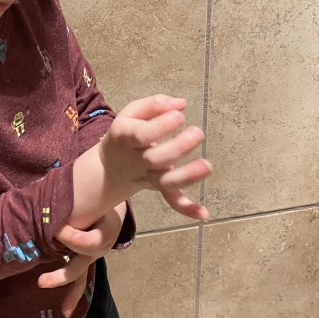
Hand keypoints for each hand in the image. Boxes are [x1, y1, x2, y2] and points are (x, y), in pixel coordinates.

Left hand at [40, 204, 125, 317]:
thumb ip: (77, 199)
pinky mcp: (83, 261)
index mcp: (105, 231)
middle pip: (81, 264)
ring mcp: (90, 257)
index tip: (56, 230)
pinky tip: (64, 312)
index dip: (71, 238)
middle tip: (42, 279)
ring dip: (63, 283)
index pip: (89, 243)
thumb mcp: (95, 199)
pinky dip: (72, 296)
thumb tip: (48, 191)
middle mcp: (98, 248)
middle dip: (62, 272)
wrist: (110, 209)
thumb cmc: (99, 202)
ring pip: (79, 275)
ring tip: (48, 293)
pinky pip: (80, 282)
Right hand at [100, 95, 211, 220]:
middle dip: (178, 148)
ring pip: (166, 182)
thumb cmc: (127, 132)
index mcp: (125, 137)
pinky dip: (187, 209)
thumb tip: (181, 103)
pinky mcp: (159, 188)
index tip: (180, 115)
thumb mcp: (131, 113)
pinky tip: (204, 213)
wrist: (111, 166)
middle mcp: (136, 160)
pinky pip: (171, 200)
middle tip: (198, 132)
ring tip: (208, 166)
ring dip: (187, 177)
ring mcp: (148, 177)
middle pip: (155, 159)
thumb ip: (154, 105)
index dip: (161, 125)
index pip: (142, 134)